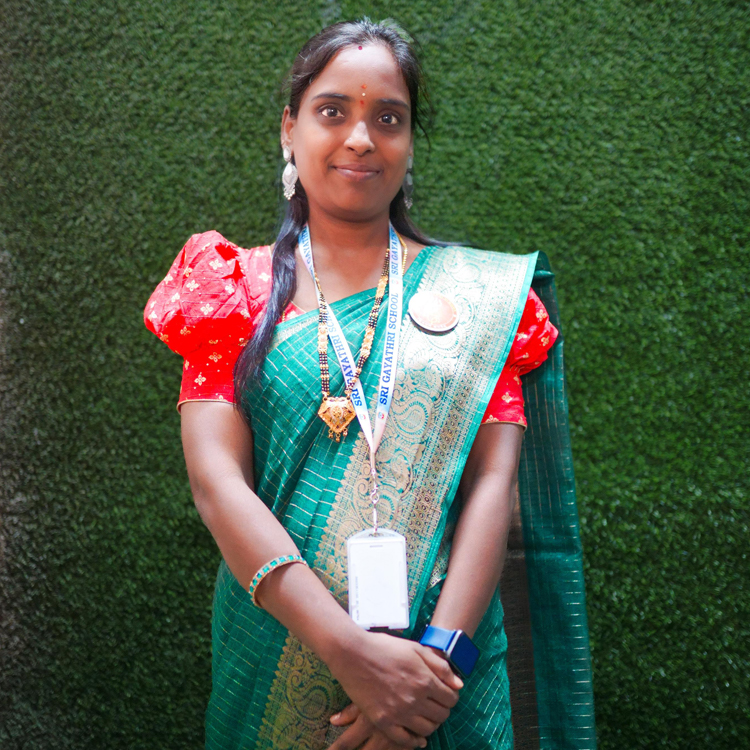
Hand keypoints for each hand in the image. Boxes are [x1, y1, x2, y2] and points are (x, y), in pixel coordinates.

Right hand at [327, 632, 461, 747]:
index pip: (451, 699)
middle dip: (442, 711)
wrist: (353, 653)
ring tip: (425, 716)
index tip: (445, 695)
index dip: (451, 697)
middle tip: (435, 705)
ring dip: (430, 724)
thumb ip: (440, 666)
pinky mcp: (383, 721)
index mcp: (425, 680)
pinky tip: (415, 737)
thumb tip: (459, 684)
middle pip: (441, 716)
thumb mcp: (415, 649)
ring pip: (426, 730)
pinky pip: (404, 740)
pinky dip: (413, 741)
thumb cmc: (385, 647)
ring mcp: (399, 712)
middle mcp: (415, 699)